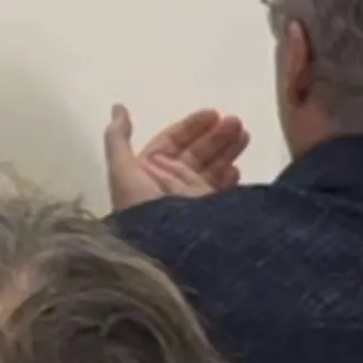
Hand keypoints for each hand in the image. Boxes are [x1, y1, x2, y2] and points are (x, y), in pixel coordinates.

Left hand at [104, 105, 245, 210]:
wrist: (166, 255)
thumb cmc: (143, 210)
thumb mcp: (123, 171)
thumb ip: (118, 139)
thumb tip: (117, 107)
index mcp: (148, 172)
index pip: (172, 142)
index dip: (191, 127)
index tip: (213, 113)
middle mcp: (170, 185)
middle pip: (195, 153)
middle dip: (215, 136)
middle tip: (236, 121)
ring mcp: (191, 201)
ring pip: (211, 169)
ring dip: (227, 150)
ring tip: (244, 134)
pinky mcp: (210, 216)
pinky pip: (221, 192)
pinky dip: (229, 179)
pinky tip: (237, 169)